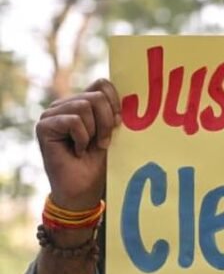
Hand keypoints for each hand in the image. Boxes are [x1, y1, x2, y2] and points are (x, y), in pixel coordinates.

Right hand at [35, 79, 120, 210]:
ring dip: (94, 131)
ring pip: (85, 105)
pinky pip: (73, 120)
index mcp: (83, 102)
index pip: (103, 84)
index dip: (115, 102)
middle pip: (97, 95)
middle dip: (107, 122)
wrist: (85, 189)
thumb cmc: (101, 162)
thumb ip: (115, 112)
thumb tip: (130, 94)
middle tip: (103, 142)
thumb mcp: (114, 132)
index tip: (118, 123)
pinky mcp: (44, 125)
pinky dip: (81, 138)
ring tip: (88, 147)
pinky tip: (77, 151)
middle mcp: (66, 104)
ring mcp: (52, 114)